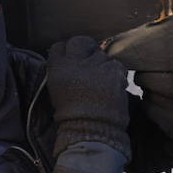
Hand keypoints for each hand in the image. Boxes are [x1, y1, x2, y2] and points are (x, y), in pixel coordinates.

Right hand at [46, 36, 131, 160]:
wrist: (91, 130)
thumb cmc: (71, 116)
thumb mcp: (57, 91)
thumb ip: (62, 72)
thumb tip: (70, 63)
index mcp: (57, 68)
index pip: (59, 47)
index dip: (67, 51)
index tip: (72, 58)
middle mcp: (75, 62)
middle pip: (79, 41)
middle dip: (84, 47)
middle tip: (89, 60)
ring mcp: (95, 65)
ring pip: (100, 54)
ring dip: (101, 64)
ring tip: (102, 80)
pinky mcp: (113, 70)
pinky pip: (115, 64)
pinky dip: (115, 72)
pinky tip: (112, 84)